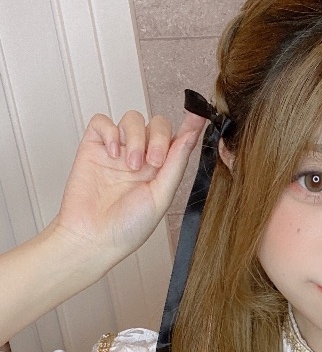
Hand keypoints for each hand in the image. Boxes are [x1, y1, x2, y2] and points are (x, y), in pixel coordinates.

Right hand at [54, 109, 205, 263]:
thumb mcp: (161, 196)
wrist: (92, 237)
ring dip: (136, 137)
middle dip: (158, 138)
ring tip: (131, 165)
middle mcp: (141, 157)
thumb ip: (176, 164)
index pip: (177, 139)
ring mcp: (117, 151)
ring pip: (132, 119)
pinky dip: (110, 131)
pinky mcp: (93, 147)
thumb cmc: (128, 227)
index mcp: (161, 171)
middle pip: (156, 124)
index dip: (189, 124)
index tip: (199, 113)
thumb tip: (191, 136)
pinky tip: (112, 153)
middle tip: (154, 162)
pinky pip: (102, 121)